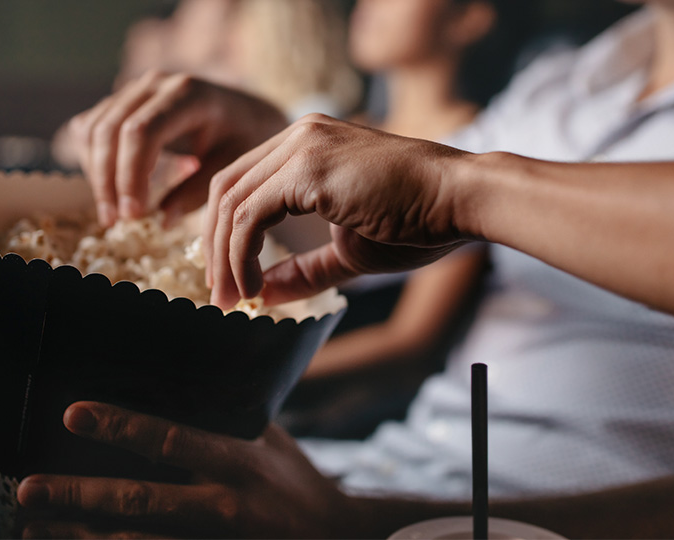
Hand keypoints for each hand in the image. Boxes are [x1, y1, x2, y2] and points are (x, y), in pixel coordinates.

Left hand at [17, 402, 356, 538]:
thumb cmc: (297, 484)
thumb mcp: (271, 442)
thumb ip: (228, 419)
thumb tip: (185, 383)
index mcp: (236, 463)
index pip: (170, 440)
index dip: (121, 427)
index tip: (73, 413)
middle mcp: (222, 506)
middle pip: (141, 502)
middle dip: (79, 496)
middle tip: (26, 488)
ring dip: (82, 538)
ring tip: (33, 530)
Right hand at [68, 71, 287, 226]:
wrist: (246, 112)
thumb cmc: (244, 139)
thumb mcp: (232, 166)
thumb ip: (198, 191)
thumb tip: (162, 219)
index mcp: (188, 94)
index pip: (141, 132)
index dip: (130, 176)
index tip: (132, 215)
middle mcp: (155, 84)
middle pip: (110, 130)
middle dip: (107, 180)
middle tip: (115, 221)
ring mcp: (135, 88)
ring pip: (93, 128)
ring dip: (96, 174)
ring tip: (114, 213)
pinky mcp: (122, 100)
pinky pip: (90, 128)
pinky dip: (92, 160)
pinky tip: (111, 189)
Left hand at [204, 113, 474, 307]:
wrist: (460, 199)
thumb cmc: (418, 222)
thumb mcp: (348, 252)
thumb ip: (303, 270)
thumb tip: (261, 295)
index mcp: (307, 144)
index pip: (243, 184)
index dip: (225, 235)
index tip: (230, 280)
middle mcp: (298, 135)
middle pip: (225, 188)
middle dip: (213, 247)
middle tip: (219, 296)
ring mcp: (302, 146)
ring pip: (231, 202)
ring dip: (223, 258)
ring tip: (232, 300)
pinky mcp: (308, 168)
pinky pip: (250, 214)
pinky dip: (240, 255)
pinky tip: (251, 287)